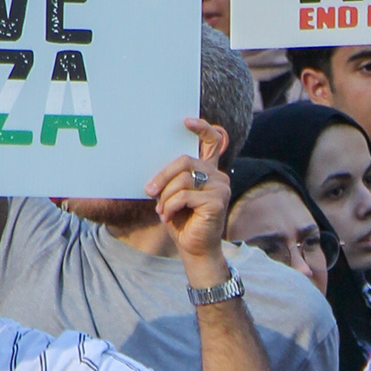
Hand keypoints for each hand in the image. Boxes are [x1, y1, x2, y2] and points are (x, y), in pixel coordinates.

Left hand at [148, 118, 231, 276]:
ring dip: (166, 196)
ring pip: (183, 180)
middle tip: (149, 190)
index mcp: (209, 171)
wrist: (194, 249)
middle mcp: (218, 176)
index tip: (186, 121)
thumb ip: (173, 178)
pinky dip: (170, 206)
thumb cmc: (182, 220)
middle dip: (163, 176)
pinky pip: (185, 195)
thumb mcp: (173, 194)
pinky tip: (168, 216)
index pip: (212, 141)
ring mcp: (221, 188)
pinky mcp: (218, 201)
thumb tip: (156, 170)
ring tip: (163, 210)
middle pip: (185, 161)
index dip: (201, 128)